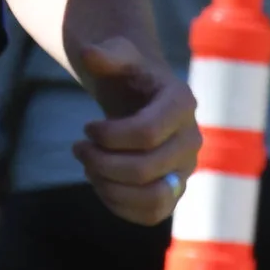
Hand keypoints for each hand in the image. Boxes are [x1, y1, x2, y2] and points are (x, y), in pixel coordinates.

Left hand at [72, 36, 199, 225]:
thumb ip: (105, 54)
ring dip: (110, 189)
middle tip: (79, 147)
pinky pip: (151, 215)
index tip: (87, 127)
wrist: (139, 95)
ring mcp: (185, 170)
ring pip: (153, 200)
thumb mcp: (117, 56)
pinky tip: (100, 182)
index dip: (108, 136)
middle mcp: (191, 140)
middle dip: (101, 162)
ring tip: (89, 168)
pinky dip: (119, 205)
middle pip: (145, 170)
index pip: (147, 134)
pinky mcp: (173, 192)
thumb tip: (89, 54)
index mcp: (182, 103)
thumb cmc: (127, 74)